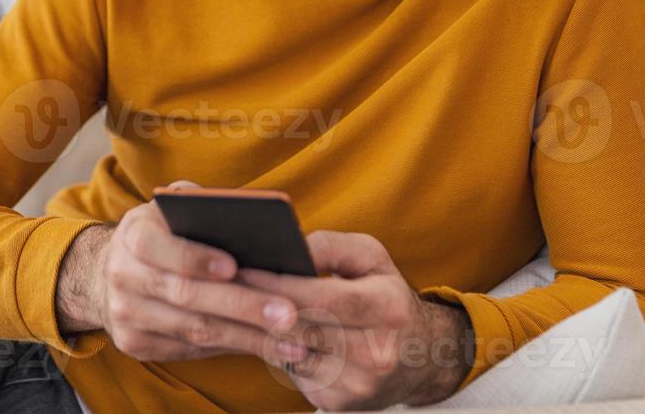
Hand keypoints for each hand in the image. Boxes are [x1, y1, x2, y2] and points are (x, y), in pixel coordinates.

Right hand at [56, 181, 310, 367]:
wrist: (106, 273)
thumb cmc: (161, 234)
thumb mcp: (171, 211)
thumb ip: (201, 208)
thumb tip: (254, 223)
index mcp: (133, 234)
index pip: (160, 246)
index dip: (196, 258)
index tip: (234, 267)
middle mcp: (123, 275)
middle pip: (186, 296)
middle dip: (242, 306)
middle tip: (288, 314)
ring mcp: (126, 314)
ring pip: (193, 330)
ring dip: (247, 337)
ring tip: (291, 339)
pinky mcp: (134, 344)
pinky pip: (189, 350)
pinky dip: (231, 348)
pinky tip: (266, 348)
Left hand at [237, 231, 473, 409]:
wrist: (422, 357)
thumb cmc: (386, 296)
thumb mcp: (371, 259)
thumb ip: (330, 247)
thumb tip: (291, 248)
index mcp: (387, 307)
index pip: (323, 296)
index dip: (277, 283)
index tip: (241, 269)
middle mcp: (377, 351)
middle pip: (302, 328)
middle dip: (258, 305)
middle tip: (222, 286)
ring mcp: (359, 383)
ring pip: (292, 353)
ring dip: (259, 330)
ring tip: (231, 305)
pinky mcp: (341, 403)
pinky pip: (295, 374)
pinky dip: (275, 352)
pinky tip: (258, 333)